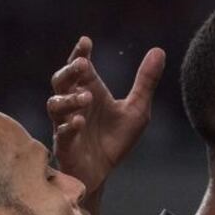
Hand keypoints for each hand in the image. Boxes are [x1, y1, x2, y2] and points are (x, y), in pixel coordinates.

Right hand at [47, 36, 165, 193]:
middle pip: (60, 81)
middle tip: (81, 63)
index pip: (80, 68)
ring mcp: (66, 124)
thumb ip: (145, 82)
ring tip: (86, 97)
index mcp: (88, 92)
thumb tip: (159, 50)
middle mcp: (73, 105)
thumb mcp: (137, 110)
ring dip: (69, 99)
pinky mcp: (65, 146)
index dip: (79, 53)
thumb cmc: (115, 139)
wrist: (105, 172)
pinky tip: (79, 122)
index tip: (86, 41)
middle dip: (69, 71)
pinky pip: (61, 134)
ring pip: (55, 105)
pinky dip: (69, 127)